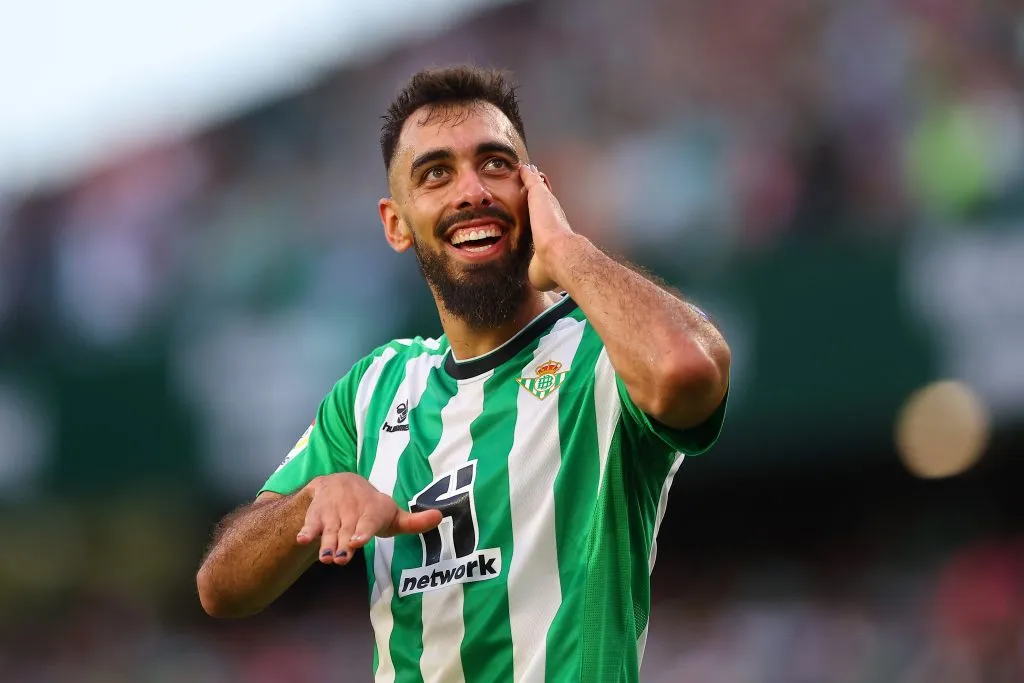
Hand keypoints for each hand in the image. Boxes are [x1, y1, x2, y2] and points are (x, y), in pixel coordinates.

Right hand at [296, 473, 441, 565]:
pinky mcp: (316, 514)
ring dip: (326, 543)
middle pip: (346, 531)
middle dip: (342, 545)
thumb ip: (414, 522)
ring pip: (328, 531)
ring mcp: (333, 512)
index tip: (357, 541)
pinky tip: (302, 539)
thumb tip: (440, 516)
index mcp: (373, 510)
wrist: (339, 482)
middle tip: (341, 558)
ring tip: (325, 557)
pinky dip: (305, 530)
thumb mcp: (393, 515)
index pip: (368, 521)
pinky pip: (309, 523)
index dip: (362, 532)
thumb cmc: (371, 508)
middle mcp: (352, 510)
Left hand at [520, 163, 575, 290]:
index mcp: (554, 232)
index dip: (543, 217)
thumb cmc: (551, 268)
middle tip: (534, 187)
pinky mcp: (539, 193)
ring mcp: (547, 203)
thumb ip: (538, 270)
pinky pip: (531, 178)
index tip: (540, 215)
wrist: (559, 254)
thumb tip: (540, 279)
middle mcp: (553, 214)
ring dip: (533, 180)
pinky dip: (526, 172)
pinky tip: (521, 167)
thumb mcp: (541, 272)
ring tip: (527, 172)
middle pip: (545, 201)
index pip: (548, 221)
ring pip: (540, 187)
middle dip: (539, 195)